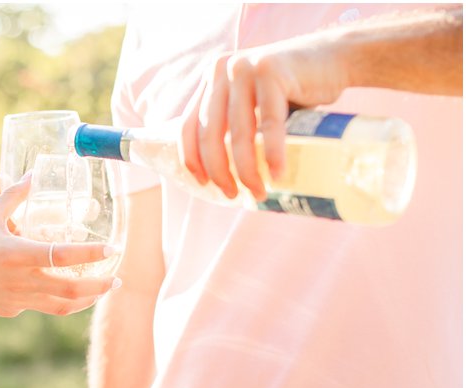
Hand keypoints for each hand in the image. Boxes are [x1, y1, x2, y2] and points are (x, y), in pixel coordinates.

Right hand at [0, 175, 119, 316]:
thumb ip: (13, 196)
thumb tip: (32, 175)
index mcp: (17, 254)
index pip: (62, 255)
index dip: (91, 254)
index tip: (113, 249)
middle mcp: (21, 281)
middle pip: (72, 290)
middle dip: (100, 286)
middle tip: (117, 277)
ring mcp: (18, 300)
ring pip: (63, 306)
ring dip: (86, 298)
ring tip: (100, 290)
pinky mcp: (12, 310)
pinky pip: (40, 305)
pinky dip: (56, 298)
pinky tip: (58, 288)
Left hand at [180, 31, 349, 200]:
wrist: (336, 56)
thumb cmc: (294, 89)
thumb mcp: (254, 101)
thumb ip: (234, 121)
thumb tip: (217, 172)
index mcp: (211, 78)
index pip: (187, 125)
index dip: (192, 158)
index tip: (203, 184)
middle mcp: (222, 70)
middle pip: (210, 134)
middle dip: (220, 172)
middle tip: (233, 195)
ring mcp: (246, 68)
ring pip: (239, 133)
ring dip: (247, 170)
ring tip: (259, 192)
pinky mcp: (273, 72)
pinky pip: (270, 123)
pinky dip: (273, 153)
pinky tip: (278, 175)